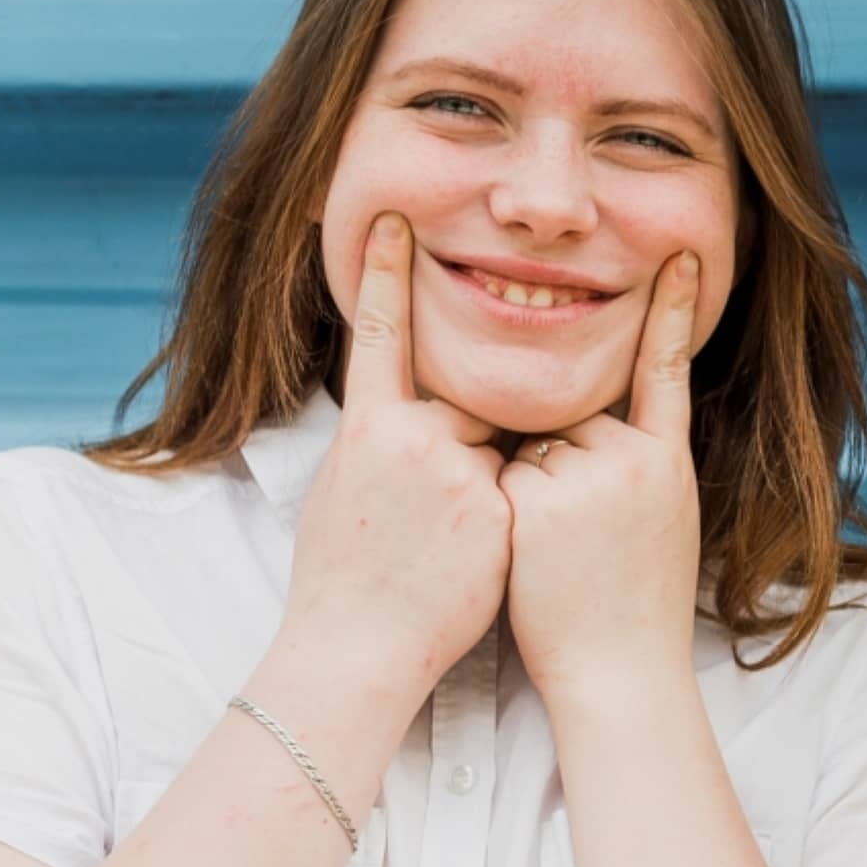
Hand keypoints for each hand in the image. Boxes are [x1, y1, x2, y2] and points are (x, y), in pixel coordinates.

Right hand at [279, 212, 513, 704]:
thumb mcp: (342, 488)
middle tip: (427, 513)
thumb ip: (380, 438)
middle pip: (469, 406)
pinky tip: (470, 560)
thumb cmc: (344, 574)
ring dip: (488, 485)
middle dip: (465, 446)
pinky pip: (523, 489)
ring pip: (500, 449)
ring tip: (443, 545)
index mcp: (367, 429)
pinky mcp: (500, 510)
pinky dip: (508, 517)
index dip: (383, 274)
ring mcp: (459, 474)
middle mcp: (412, 440)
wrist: (358, 648)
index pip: (378, 335)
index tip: (394, 219)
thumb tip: (398, 408)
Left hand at [502, 253, 707, 698]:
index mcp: (670, 461)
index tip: (685, 255)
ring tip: (558, 557)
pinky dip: (501, 512)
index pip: (669, 369)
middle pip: (571, 417)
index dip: (675, 310)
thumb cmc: (635, 605)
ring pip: (529, 446)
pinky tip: (533, 558)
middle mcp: (633, 459)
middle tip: (581, 536)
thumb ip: (634, 464)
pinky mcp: (537, 503)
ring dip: (525, 489)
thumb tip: (588, 426)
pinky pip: (500, 478)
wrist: (621, 673)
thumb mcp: (662, 520)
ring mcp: (586, 479)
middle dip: (555, 460)